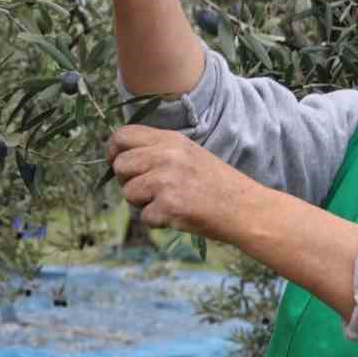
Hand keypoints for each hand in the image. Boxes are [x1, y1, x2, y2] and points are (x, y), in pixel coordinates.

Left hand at [105, 125, 257, 244]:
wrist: (244, 208)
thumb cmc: (216, 183)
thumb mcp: (188, 153)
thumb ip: (157, 151)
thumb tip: (121, 160)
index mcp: (170, 140)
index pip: (123, 135)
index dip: (113, 151)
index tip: (116, 163)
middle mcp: (165, 156)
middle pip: (120, 165)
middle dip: (128, 181)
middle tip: (148, 190)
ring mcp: (166, 180)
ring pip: (128, 193)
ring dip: (142, 203)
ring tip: (168, 202)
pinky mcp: (169, 206)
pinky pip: (144, 217)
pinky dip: (157, 221)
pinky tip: (177, 215)